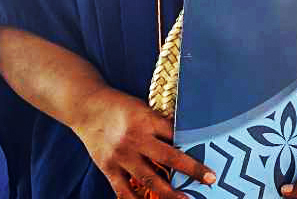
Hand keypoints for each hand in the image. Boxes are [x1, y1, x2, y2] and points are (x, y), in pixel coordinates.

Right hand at [69, 85, 214, 198]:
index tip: (210, 149)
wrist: (86, 107)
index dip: (195, 145)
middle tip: (209, 179)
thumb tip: (183, 140)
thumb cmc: (119, 106)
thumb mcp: (143, 109)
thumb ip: (160, 124)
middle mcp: (135, 139)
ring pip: (149, 179)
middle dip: (191, 170)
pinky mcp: (108, 168)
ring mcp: (121, 156)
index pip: (176, 135)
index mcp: (146, 120)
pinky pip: (124, 191)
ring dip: (168, 193)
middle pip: (168, 158)